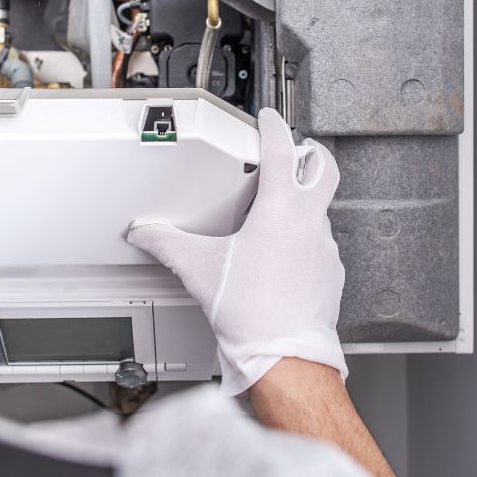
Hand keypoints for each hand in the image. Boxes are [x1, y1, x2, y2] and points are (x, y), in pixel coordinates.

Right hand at [128, 108, 345, 395]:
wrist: (286, 357)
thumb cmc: (252, 315)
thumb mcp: (199, 270)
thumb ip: (167, 244)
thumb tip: (145, 233)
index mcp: (280, 211)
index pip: (284, 151)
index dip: (275, 127)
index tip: (270, 119)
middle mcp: (309, 223)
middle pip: (324, 169)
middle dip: (313, 153)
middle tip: (298, 150)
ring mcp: (326, 248)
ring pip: (322, 209)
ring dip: (304, 202)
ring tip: (277, 214)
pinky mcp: (331, 272)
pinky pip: (322, 243)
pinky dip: (305, 239)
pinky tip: (284, 256)